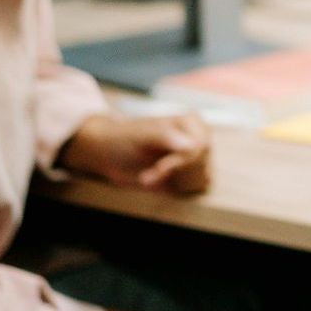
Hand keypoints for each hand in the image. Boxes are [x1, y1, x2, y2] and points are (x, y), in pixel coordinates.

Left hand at [60, 113, 211, 193]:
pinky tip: (159, 182)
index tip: (159, 168)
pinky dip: (176, 189)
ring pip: (200, 178)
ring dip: (173, 183)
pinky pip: (196, 186)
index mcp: (190, 122)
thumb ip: (165, 136)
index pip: (200, 148)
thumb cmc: (122, 138)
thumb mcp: (139, 134)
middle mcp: (198, 137)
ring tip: (149, 177)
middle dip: (173, 174)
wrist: (109, 153)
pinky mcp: (190, 173)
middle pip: (201, 165)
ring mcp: (196, 156)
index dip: (181, 162)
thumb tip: (191, 146)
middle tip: (148, 175)